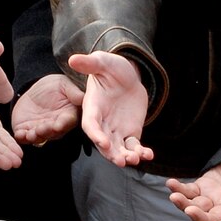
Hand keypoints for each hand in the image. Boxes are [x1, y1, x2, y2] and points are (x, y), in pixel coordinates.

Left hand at [11, 74, 83, 145]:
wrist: (36, 91)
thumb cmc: (55, 87)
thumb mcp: (64, 84)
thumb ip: (73, 92)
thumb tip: (85, 97)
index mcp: (68, 115)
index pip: (68, 121)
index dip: (63, 124)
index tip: (58, 125)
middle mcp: (56, 126)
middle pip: (53, 132)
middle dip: (47, 132)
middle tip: (41, 129)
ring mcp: (42, 130)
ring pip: (40, 137)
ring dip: (35, 137)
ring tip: (30, 133)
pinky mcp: (27, 131)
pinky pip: (24, 138)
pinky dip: (21, 137)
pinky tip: (19, 134)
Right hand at [67, 51, 152, 166]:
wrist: (128, 76)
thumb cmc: (111, 68)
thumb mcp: (102, 62)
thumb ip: (90, 63)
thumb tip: (72, 59)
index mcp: (92, 108)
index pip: (90, 125)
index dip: (95, 135)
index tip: (103, 143)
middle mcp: (102, 123)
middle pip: (103, 143)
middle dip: (111, 153)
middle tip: (121, 161)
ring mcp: (116, 130)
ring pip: (118, 148)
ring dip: (126, 156)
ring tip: (135, 160)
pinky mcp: (130, 133)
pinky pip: (133, 146)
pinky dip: (140, 152)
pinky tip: (148, 155)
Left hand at [166, 150, 220, 220]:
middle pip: (213, 220)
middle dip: (200, 217)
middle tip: (189, 209)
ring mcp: (214, 199)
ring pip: (197, 209)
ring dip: (184, 205)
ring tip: (174, 195)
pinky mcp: (202, 188)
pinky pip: (189, 193)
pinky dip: (179, 190)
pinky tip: (171, 183)